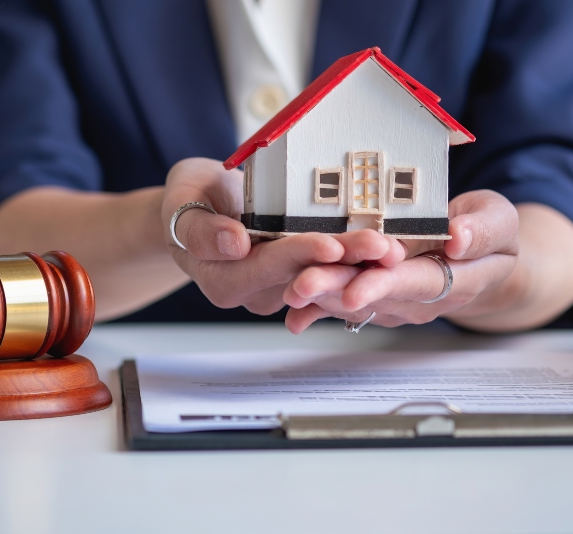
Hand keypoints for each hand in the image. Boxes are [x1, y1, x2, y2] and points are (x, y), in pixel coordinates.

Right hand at [163, 158, 369, 314]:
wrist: (200, 205)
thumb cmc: (188, 200)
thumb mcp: (179, 203)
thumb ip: (200, 228)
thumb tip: (233, 244)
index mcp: (223, 281)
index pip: (265, 268)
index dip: (298, 256)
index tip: (328, 245)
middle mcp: (253, 292)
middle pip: (302, 275)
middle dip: (343, 260)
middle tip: (380, 246)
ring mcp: (278, 287)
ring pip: (322, 274)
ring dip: (358, 262)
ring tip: (393, 246)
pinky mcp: (297, 275)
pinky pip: (328, 267)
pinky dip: (356, 256)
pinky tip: (386, 244)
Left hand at [281, 190, 519, 331]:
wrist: (478, 257)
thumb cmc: (486, 235)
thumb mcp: (501, 222)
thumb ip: (484, 230)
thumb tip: (459, 237)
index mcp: (452, 280)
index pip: (415, 284)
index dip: (383, 285)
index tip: (356, 289)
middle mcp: (417, 298)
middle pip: (373, 295)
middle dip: (335, 290)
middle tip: (301, 286)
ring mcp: (393, 301)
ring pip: (352, 301)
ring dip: (319, 297)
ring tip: (290, 290)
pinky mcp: (373, 296)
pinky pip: (342, 302)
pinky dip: (317, 305)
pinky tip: (292, 310)